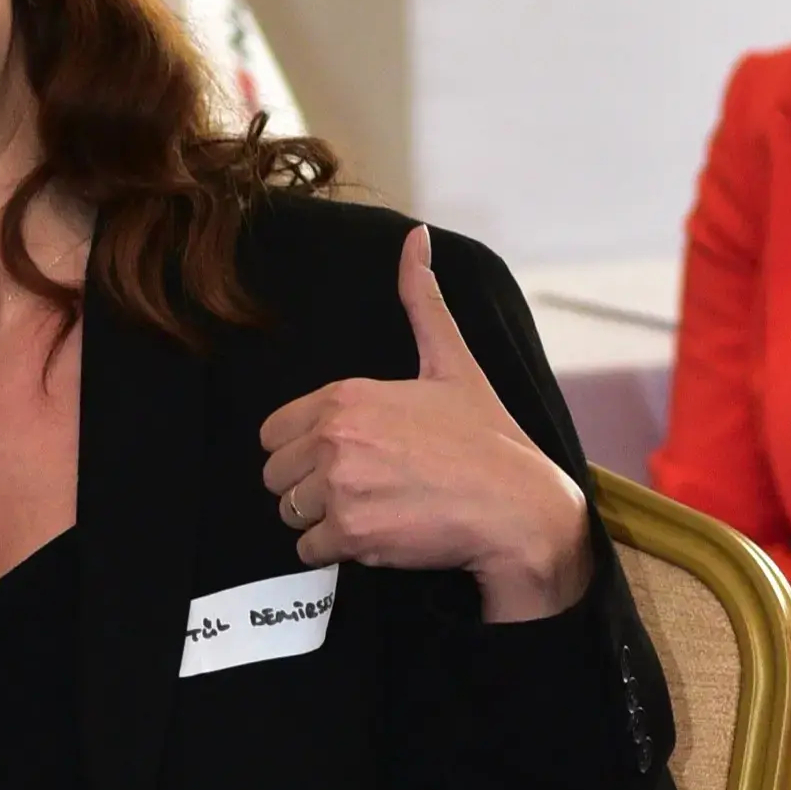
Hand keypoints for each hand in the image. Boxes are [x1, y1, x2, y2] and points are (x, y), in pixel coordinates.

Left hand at [259, 225, 590, 622]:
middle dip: (307, 486)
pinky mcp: (350, 533)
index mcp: (345, 397)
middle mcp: (333, 438)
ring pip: (288, 512)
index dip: (304, 449)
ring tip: (371, 510)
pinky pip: (308, 550)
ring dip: (321, 520)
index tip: (345, 457)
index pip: (272, 432)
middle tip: (361, 488)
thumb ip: (422, 303)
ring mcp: (339, 487)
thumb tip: (416, 237)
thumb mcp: (452, 364)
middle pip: (275, 475)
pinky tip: (375, 535)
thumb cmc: (487, 440)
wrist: (518, 509)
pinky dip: (335, 552)